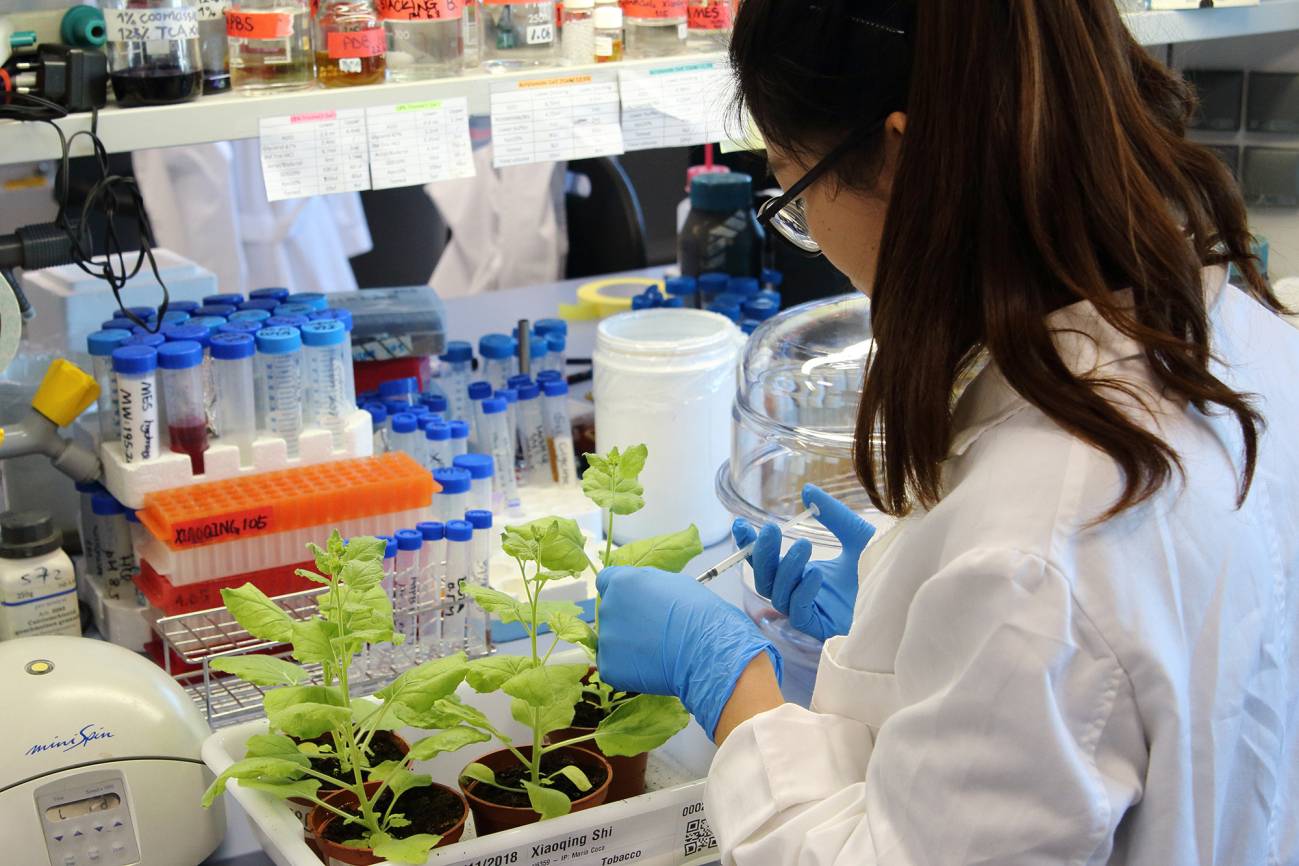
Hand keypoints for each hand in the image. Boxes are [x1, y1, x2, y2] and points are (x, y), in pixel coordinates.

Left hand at [595, 566, 782, 739]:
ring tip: (656, 652)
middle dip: (626, 620)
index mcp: (622, 582)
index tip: (636, 603)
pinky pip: (613, 666)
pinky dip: (628, 669)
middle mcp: (608, 607)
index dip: (622, 593)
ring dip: (627, 645)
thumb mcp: (674, 582)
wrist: (707, 651)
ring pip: (612, 641)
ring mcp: (607, 639)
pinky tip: (651, 668)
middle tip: (653, 631)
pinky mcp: (609, 667)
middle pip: (610, 612)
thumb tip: (641, 589)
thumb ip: (648, 584)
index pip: (606, 582)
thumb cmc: (700, 613)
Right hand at [732, 484, 875, 640]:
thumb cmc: (871, 575)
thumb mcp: (855, 537)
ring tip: (805, 546)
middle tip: (770, 529)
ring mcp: (805, 611)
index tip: (742, 524)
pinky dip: (804, 591)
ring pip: (778, 594)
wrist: (893, 602)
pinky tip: (817, 574)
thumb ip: (833, 515)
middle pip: (764, 578)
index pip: (766, 560)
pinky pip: (799, 610)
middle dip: (764, 553)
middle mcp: (797, 593)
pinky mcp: (817, 627)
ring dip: (787, 568)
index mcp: (799, 574)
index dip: (751, 544)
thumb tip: (807, 491)